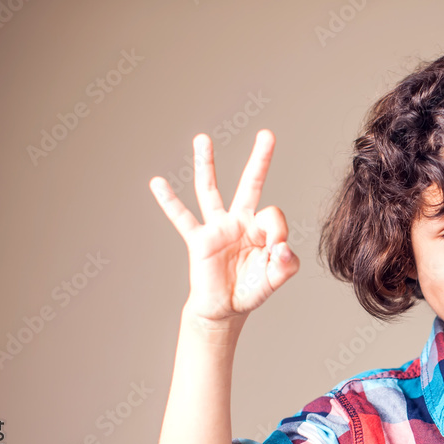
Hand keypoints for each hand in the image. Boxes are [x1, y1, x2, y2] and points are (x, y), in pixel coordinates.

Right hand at [150, 129, 299, 325]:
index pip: (272, 214)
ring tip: (203, 138)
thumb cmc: (250, 290)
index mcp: (261, 228)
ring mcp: (217, 227)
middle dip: (260, 160)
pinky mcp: (199, 240)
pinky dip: (169, 201)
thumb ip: (286, 264)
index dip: (276, 230)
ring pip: (210, 190)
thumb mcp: (275, 279)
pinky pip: (182, 217)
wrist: (225, 309)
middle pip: (250, 183)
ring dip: (207, 164)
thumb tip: (283, 247)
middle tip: (268, 134)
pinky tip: (157, 183)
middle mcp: (239, 221)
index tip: (276, 250)